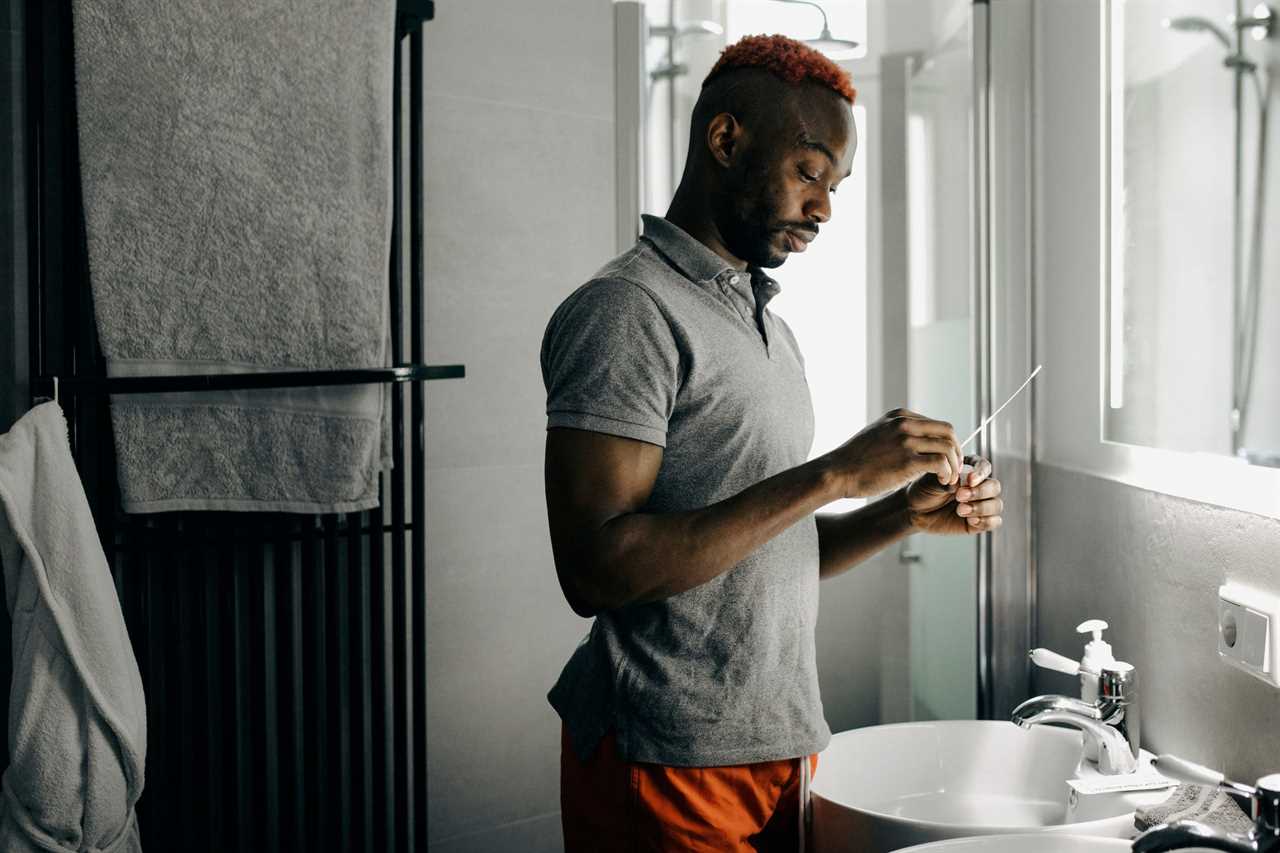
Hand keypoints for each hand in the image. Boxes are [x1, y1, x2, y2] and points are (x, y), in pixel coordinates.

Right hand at [822, 408, 963, 497]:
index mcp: (899, 417)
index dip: (948, 442)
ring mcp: (906, 441)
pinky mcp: (906, 461)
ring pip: (947, 447)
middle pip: (948, 431)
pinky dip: (947, 473)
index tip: (948, 459)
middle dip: (956, 451)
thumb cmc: (855, 460)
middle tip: (956, 469)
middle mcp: (905, 424)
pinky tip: (943, 482)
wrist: (837, 472)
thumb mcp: (876, 435)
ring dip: (954, 465)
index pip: (937, 424)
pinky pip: (940, 463)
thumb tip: (914, 442)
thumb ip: (896, 433)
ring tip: (950, 479)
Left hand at [906, 455, 1002, 534]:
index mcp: (970, 471)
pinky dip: (985, 521)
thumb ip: (949, 480)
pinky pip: (994, 522)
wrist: (915, 510)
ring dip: (981, 508)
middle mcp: (979, 486)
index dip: (980, 473)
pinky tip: (970, 520)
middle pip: (994, 487)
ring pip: (996, 505)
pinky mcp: (979, 521)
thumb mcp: (933, 481)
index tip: (969, 479)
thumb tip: (961, 483)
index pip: (985, 467)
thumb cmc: (924, 491)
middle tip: (959, 496)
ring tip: (960, 510)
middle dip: (979, 492)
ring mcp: (981, 504)